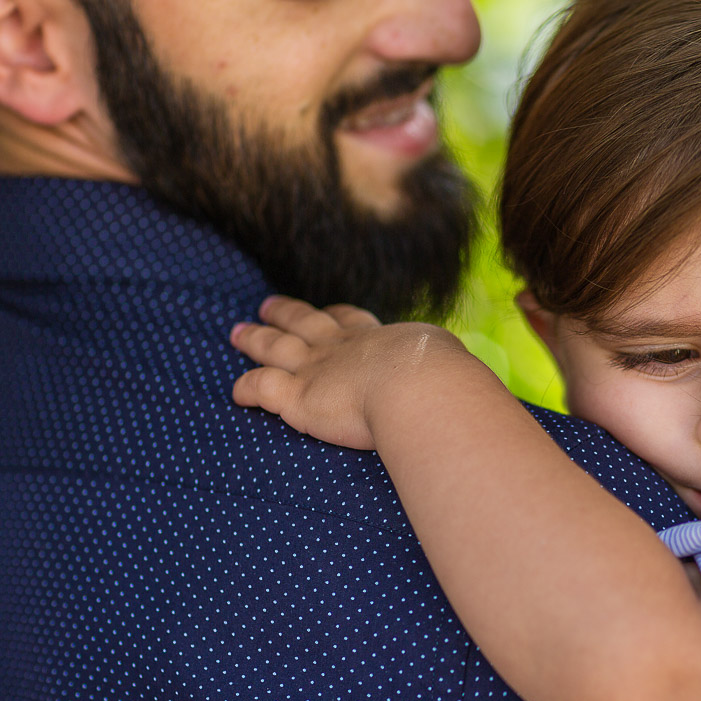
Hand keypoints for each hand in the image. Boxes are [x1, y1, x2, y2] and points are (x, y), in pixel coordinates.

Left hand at [230, 295, 464, 449]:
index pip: (352, 322)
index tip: (330, 311)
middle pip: (306, 323)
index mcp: (380, 340)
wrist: (421, 387)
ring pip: (275, 347)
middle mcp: (343, 348)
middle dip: (286, 313)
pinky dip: (245, 389)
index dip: (337, 316)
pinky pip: (260, 388)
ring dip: (255, 338)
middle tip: (267, 305)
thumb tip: (463, 382)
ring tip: (238, 332)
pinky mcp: (296, 396)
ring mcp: (316, 369)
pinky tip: (236, 393)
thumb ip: (445, 369)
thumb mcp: (447, 361)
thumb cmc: (443, 377)